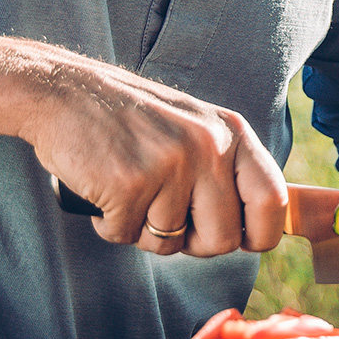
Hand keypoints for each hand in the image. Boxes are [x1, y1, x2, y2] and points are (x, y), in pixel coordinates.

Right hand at [25, 52, 286, 256]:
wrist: (67, 93)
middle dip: (192, 243)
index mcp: (232, 133)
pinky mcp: (129, 185)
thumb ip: (226, 170)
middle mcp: (208, 147)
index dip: (260, 234)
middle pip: (222, 239)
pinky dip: (110, 225)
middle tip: (165, 220)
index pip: (272, 200)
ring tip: (130, 193)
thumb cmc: (133, 119)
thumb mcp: (197, 128)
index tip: (243, 242)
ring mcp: (170, 166)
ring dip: (144, 232)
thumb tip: (253, 229)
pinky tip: (104, 193)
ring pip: (170, 244)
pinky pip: (125, 237)